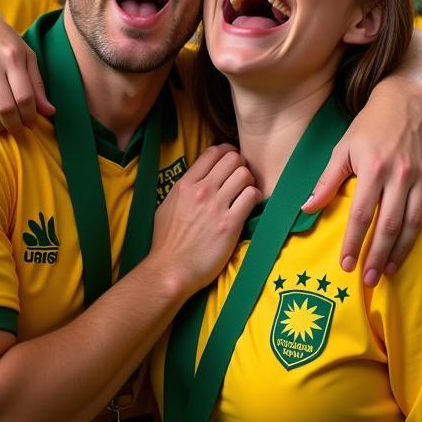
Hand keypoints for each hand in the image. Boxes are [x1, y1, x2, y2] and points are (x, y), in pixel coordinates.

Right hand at [0, 6, 52, 131]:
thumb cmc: (5, 42)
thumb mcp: (26, 56)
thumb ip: (37, 84)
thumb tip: (50, 111)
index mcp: (14, 57)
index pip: (25, 96)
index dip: (30, 116)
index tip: (32, 124)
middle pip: (6, 106)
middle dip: (14, 125)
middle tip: (18, 130)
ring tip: (3, 127)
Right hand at [148, 145, 260, 295]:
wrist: (171, 270)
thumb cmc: (166, 242)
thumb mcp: (168, 206)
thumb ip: (184, 188)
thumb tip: (198, 178)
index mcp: (185, 184)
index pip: (213, 152)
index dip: (227, 152)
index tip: (230, 162)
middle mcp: (202, 190)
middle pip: (233, 158)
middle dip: (240, 165)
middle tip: (240, 178)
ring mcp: (216, 206)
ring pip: (244, 174)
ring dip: (249, 181)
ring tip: (246, 192)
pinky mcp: (230, 224)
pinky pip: (251, 196)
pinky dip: (255, 197)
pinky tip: (250, 204)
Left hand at [302, 79, 421, 284]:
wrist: (405, 99)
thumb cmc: (368, 126)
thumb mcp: (342, 148)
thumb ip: (327, 180)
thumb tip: (307, 208)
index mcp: (372, 168)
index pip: (361, 214)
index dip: (353, 241)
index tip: (346, 265)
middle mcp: (399, 174)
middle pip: (388, 224)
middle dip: (377, 255)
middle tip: (369, 278)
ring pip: (414, 221)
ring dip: (403, 250)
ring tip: (391, 271)